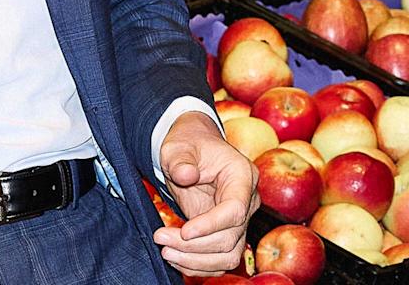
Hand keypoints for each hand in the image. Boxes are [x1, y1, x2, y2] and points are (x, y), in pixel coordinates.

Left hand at [155, 112, 256, 276]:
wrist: (192, 151)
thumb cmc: (187, 145)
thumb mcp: (178, 146)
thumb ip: (181, 159)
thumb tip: (186, 176)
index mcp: (242, 175)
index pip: (235, 210)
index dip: (211, 225)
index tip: (184, 231)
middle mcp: (247, 201)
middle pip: (230, 237)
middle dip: (194, 245)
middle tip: (161, 238)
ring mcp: (240, 219)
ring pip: (228, 255)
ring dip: (195, 260)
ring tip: (165, 251)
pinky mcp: (228, 233)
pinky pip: (219, 259)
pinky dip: (197, 264)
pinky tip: (174, 257)